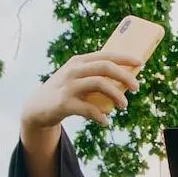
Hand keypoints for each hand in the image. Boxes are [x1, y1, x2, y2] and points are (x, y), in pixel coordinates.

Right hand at [20, 52, 141, 132]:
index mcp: (78, 61)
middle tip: (136, 87)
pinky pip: (89, 110)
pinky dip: (101, 117)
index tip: (140, 63)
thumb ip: (94, 75)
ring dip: (116, 96)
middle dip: (125, 76)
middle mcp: (73, 70)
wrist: (37, 108)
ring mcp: (68, 86)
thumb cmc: (64, 92)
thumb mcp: (76, 78)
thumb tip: (125, 79)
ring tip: (123, 106)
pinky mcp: (64, 104)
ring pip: (100, 85)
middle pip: (105, 68)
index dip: (124, 58)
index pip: (105, 55)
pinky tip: (105, 122)